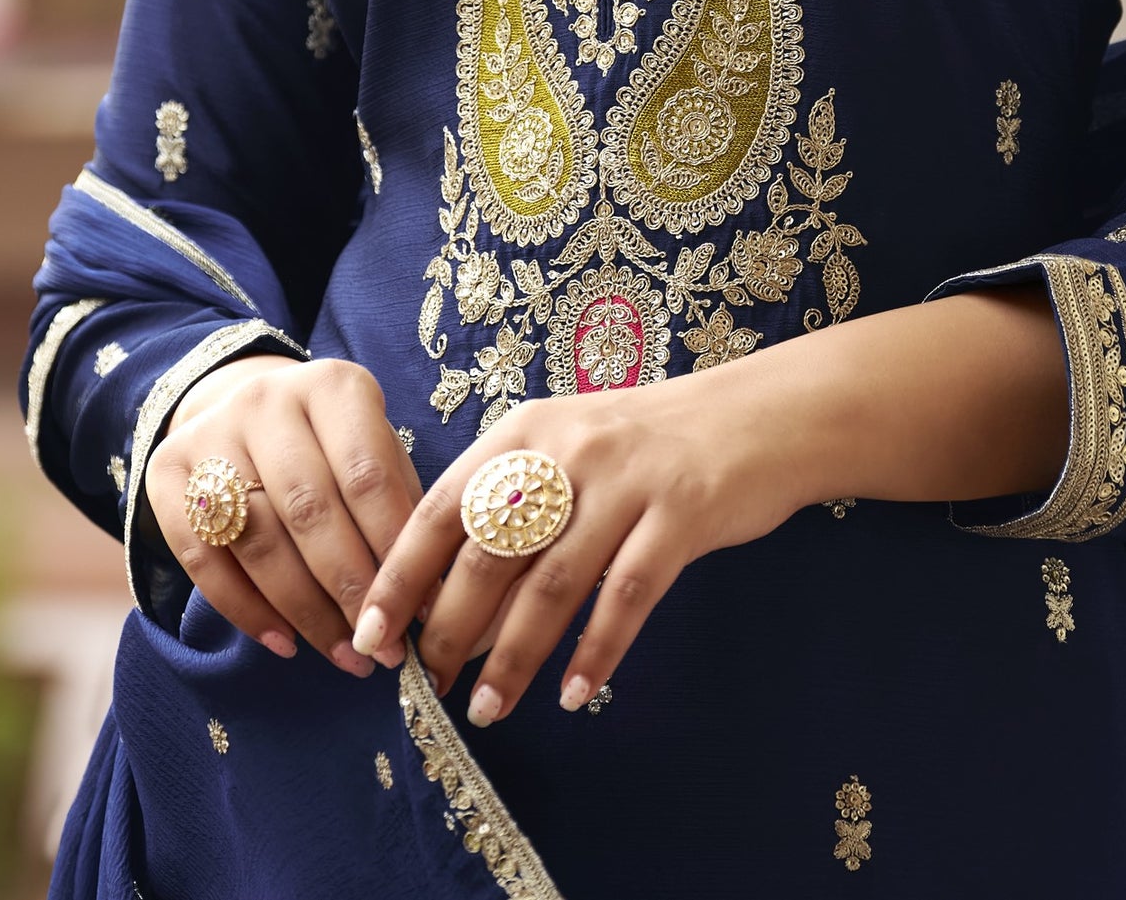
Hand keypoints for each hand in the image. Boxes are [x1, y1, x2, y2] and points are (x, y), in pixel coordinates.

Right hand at [146, 353, 424, 674]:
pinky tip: (286, 643)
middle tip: (382, 647)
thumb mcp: (376, 449)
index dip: (392, 548)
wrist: (244, 406)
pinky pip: (203, 558)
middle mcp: (266, 399)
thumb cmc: (334, 445)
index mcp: (332, 385)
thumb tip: (428, 595)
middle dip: (350, 589)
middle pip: (309, 510)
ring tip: (345, 656)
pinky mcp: (165, 473)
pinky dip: (246, 611)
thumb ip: (399, 508)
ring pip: (257, 540)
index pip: (366, 473)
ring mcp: (210, 434)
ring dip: (305, 611)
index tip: (419, 610)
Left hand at [347, 364, 795, 723]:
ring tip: (487, 709)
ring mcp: (627, 481)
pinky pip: (628, 595)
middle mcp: (568, 450)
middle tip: (431, 686)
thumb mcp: (566, 447)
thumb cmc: (645, 444)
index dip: (402, 575)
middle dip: (451, 630)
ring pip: (553, 584)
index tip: (371, 634)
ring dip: (515, 657)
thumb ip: (513, 504)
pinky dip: (596, 650)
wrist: (754, 416)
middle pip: (492, 554)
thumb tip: (450, 599)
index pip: (443, 507)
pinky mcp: (681, 513)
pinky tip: (575, 694)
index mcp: (525, 431)